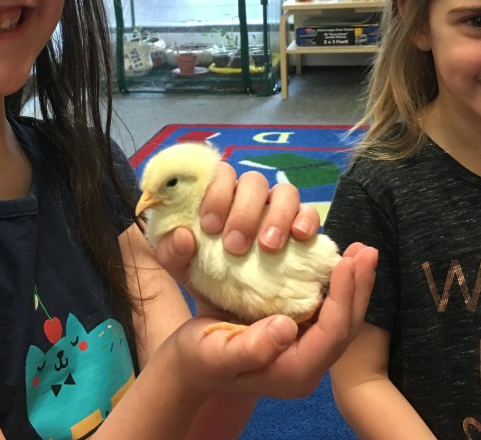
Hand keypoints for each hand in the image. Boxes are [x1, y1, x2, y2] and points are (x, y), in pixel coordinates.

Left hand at [153, 162, 320, 282]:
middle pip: (253, 180)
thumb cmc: (203, 274)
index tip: (209, 226)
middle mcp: (250, 197)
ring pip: (285, 192)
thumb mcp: (180, 267)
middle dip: (244, 211)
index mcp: (220, 195)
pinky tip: (299, 237)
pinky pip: (310, 212)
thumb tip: (182, 235)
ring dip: (276, 216)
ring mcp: (278, 208)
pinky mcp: (301, 225)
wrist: (230, 307)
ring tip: (267, 247)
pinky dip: (306, 220)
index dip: (215, 193)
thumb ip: (170, 250)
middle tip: (234, 245)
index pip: (220, 174)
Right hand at [156, 242, 377, 399]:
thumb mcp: (217, 353)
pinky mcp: (297, 333)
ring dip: (352, 284)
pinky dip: (335, 285)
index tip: (347, 261)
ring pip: (340, 317)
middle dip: (358, 286)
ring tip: (359, 251)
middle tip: (366, 250)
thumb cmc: (198, 358)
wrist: (187, 365)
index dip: (343, 297)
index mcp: (294, 372)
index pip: (332, 334)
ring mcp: (304, 349)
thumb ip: (252, 346)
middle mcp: (306, 363)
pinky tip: (335, 261)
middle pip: (345, 325)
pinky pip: (326, 310)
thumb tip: (288, 327)